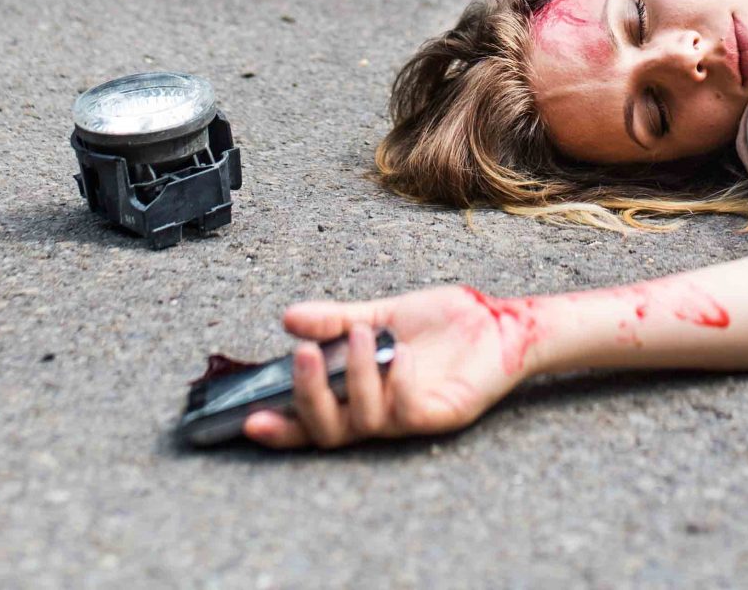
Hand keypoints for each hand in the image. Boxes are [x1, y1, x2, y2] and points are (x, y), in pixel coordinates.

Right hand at [242, 285, 523, 449]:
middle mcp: (379, 414)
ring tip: (364, 336)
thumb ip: (336, 321)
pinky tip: (400, 354)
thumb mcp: (381, 315)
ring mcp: (410, 420)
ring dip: (356, 377)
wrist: (500, 320)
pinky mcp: (440, 416)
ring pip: (365, 420)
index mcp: (359, 393)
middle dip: (310, 397)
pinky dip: (397, 383)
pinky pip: (407, 412)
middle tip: (302, 356)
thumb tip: (288, 319)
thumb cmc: (442, 324)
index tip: (248, 420)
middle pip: (330, 432)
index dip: (280, 428)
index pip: (312, 421)